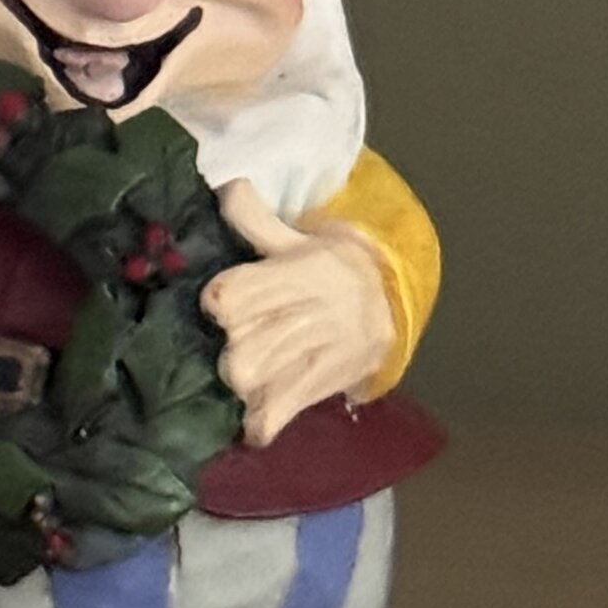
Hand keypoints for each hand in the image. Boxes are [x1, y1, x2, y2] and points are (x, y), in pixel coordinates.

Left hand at [203, 178, 393, 446]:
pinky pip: (271, 419)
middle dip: (229, 346)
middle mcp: (294, 318)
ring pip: (244, 380)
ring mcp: (306, 357)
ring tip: (250, 370)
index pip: (225, 298)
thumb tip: (227, 183)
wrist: (388, 304)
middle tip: (242, 338)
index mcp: (285, 276)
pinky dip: (258, 423)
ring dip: (240, 381)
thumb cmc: (330, 269)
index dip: (219, 302)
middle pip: (230, 348)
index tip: (223, 302)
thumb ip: (255, 217)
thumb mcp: (295, 239)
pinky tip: (254, 417)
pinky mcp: (316, 388)